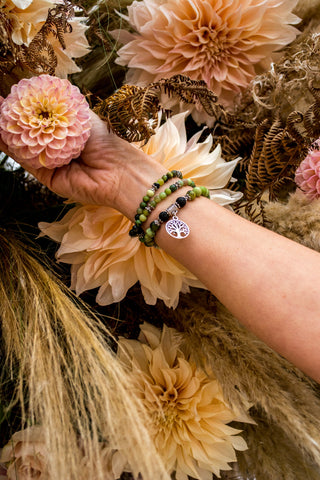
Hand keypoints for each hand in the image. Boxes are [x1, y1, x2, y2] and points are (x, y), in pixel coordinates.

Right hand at [0, 111, 165, 219]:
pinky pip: (26, 161)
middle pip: (28, 132)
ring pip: (23, 146)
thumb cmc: (106, 142)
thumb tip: (42, 90)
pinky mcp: (47, 177)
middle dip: (12, 119)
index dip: (24, 107)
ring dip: (6, 132)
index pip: (40, 118)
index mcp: (66, 132)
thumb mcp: (82, 117)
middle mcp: (57, 147)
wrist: (118, 172)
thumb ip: (62, 106)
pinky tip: (0, 133)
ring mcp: (50, 163)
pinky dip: (11, 147)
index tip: (8, 95)